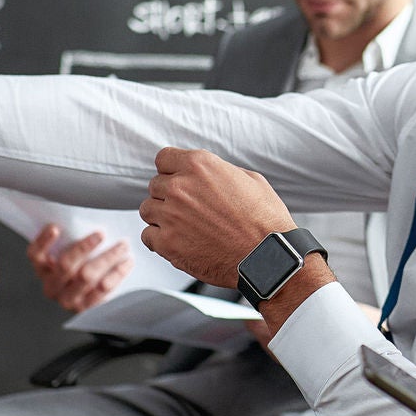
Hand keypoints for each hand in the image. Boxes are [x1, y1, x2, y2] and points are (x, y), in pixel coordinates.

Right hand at [26, 225, 131, 313]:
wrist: (92, 295)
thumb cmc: (81, 265)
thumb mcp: (69, 252)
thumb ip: (70, 239)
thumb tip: (85, 215)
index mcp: (42, 269)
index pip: (35, 254)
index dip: (43, 242)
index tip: (55, 228)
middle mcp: (51, 286)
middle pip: (65, 265)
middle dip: (84, 247)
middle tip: (101, 233)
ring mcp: (68, 299)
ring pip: (86, 276)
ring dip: (107, 258)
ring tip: (122, 245)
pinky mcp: (86, 307)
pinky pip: (103, 289)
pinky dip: (117, 273)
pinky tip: (127, 262)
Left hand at [136, 148, 295, 287]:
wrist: (268, 257)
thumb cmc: (264, 220)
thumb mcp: (249, 180)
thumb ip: (219, 171)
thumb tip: (206, 174)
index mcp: (199, 165)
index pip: (163, 158)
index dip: (172, 171)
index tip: (179, 181)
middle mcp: (180, 187)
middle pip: (155, 185)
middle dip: (169, 195)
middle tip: (189, 210)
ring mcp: (170, 215)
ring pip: (147, 209)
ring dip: (161, 216)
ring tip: (184, 227)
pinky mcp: (167, 243)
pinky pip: (148, 236)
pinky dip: (159, 240)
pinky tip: (179, 242)